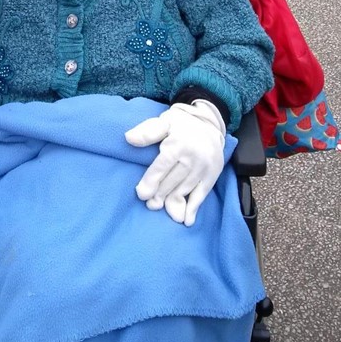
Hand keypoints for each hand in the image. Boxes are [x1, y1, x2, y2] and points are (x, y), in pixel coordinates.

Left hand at [125, 100, 225, 225]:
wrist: (209, 122)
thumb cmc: (181, 124)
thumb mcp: (164, 121)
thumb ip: (147, 131)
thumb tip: (129, 138)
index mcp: (178, 143)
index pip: (162, 166)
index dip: (151, 181)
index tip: (141, 194)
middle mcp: (193, 157)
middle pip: (172, 181)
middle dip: (159, 194)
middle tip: (149, 204)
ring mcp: (204, 167)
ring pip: (184, 189)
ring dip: (172, 202)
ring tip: (162, 208)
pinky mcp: (213, 175)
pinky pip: (202, 194)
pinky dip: (193, 208)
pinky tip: (186, 220)